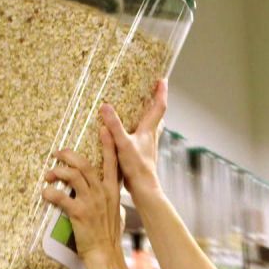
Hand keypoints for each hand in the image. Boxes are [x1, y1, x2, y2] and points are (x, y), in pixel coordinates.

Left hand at [42, 132, 123, 268]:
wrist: (105, 254)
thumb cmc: (108, 236)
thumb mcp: (115, 212)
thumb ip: (109, 199)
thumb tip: (104, 193)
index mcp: (112, 191)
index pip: (112, 162)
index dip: (108, 144)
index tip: (104, 128)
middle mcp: (102, 193)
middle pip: (85, 164)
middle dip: (69, 155)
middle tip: (58, 153)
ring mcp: (91, 202)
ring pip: (72, 176)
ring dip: (57, 172)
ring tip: (49, 174)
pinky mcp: (78, 213)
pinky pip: (60, 197)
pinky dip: (49, 192)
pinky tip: (44, 192)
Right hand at [100, 79, 167, 202]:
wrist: (143, 188)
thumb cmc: (136, 167)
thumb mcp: (122, 144)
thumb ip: (114, 125)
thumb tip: (105, 106)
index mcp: (149, 130)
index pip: (159, 107)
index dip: (161, 93)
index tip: (163, 80)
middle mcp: (151, 137)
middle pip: (158, 116)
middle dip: (156, 103)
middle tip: (153, 93)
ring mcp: (148, 146)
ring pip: (152, 128)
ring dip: (149, 118)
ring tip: (141, 111)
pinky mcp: (142, 155)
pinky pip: (143, 138)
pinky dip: (140, 131)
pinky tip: (130, 135)